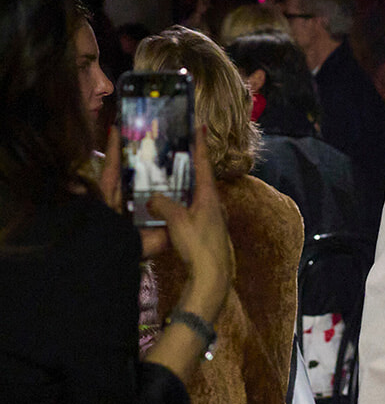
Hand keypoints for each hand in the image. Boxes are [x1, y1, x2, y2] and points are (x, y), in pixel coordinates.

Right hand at [104, 127, 232, 312]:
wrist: (213, 277)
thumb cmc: (197, 246)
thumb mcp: (175, 220)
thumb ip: (161, 204)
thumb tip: (151, 199)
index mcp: (209, 196)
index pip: (204, 163)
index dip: (200, 144)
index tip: (200, 125)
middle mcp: (215, 205)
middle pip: (201, 179)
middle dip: (190, 164)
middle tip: (178, 150)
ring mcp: (214, 220)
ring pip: (197, 196)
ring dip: (186, 186)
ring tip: (171, 177)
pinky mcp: (209, 233)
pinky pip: (194, 211)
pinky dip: (184, 203)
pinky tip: (173, 207)